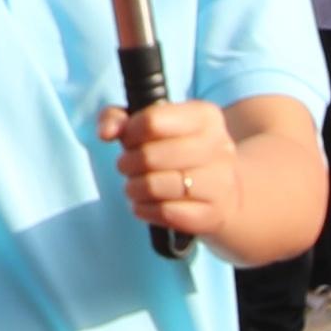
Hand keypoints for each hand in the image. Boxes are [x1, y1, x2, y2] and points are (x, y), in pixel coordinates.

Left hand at [105, 95, 228, 238]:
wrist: (225, 193)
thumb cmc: (176, 152)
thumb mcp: (150, 124)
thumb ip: (117, 117)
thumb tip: (106, 133)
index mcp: (204, 117)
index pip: (151, 121)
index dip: (129, 134)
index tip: (130, 141)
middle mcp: (218, 147)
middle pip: (149, 156)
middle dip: (127, 164)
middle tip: (128, 167)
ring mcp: (220, 182)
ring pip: (154, 186)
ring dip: (134, 188)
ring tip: (136, 186)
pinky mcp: (214, 214)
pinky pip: (165, 213)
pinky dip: (146, 210)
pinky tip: (148, 204)